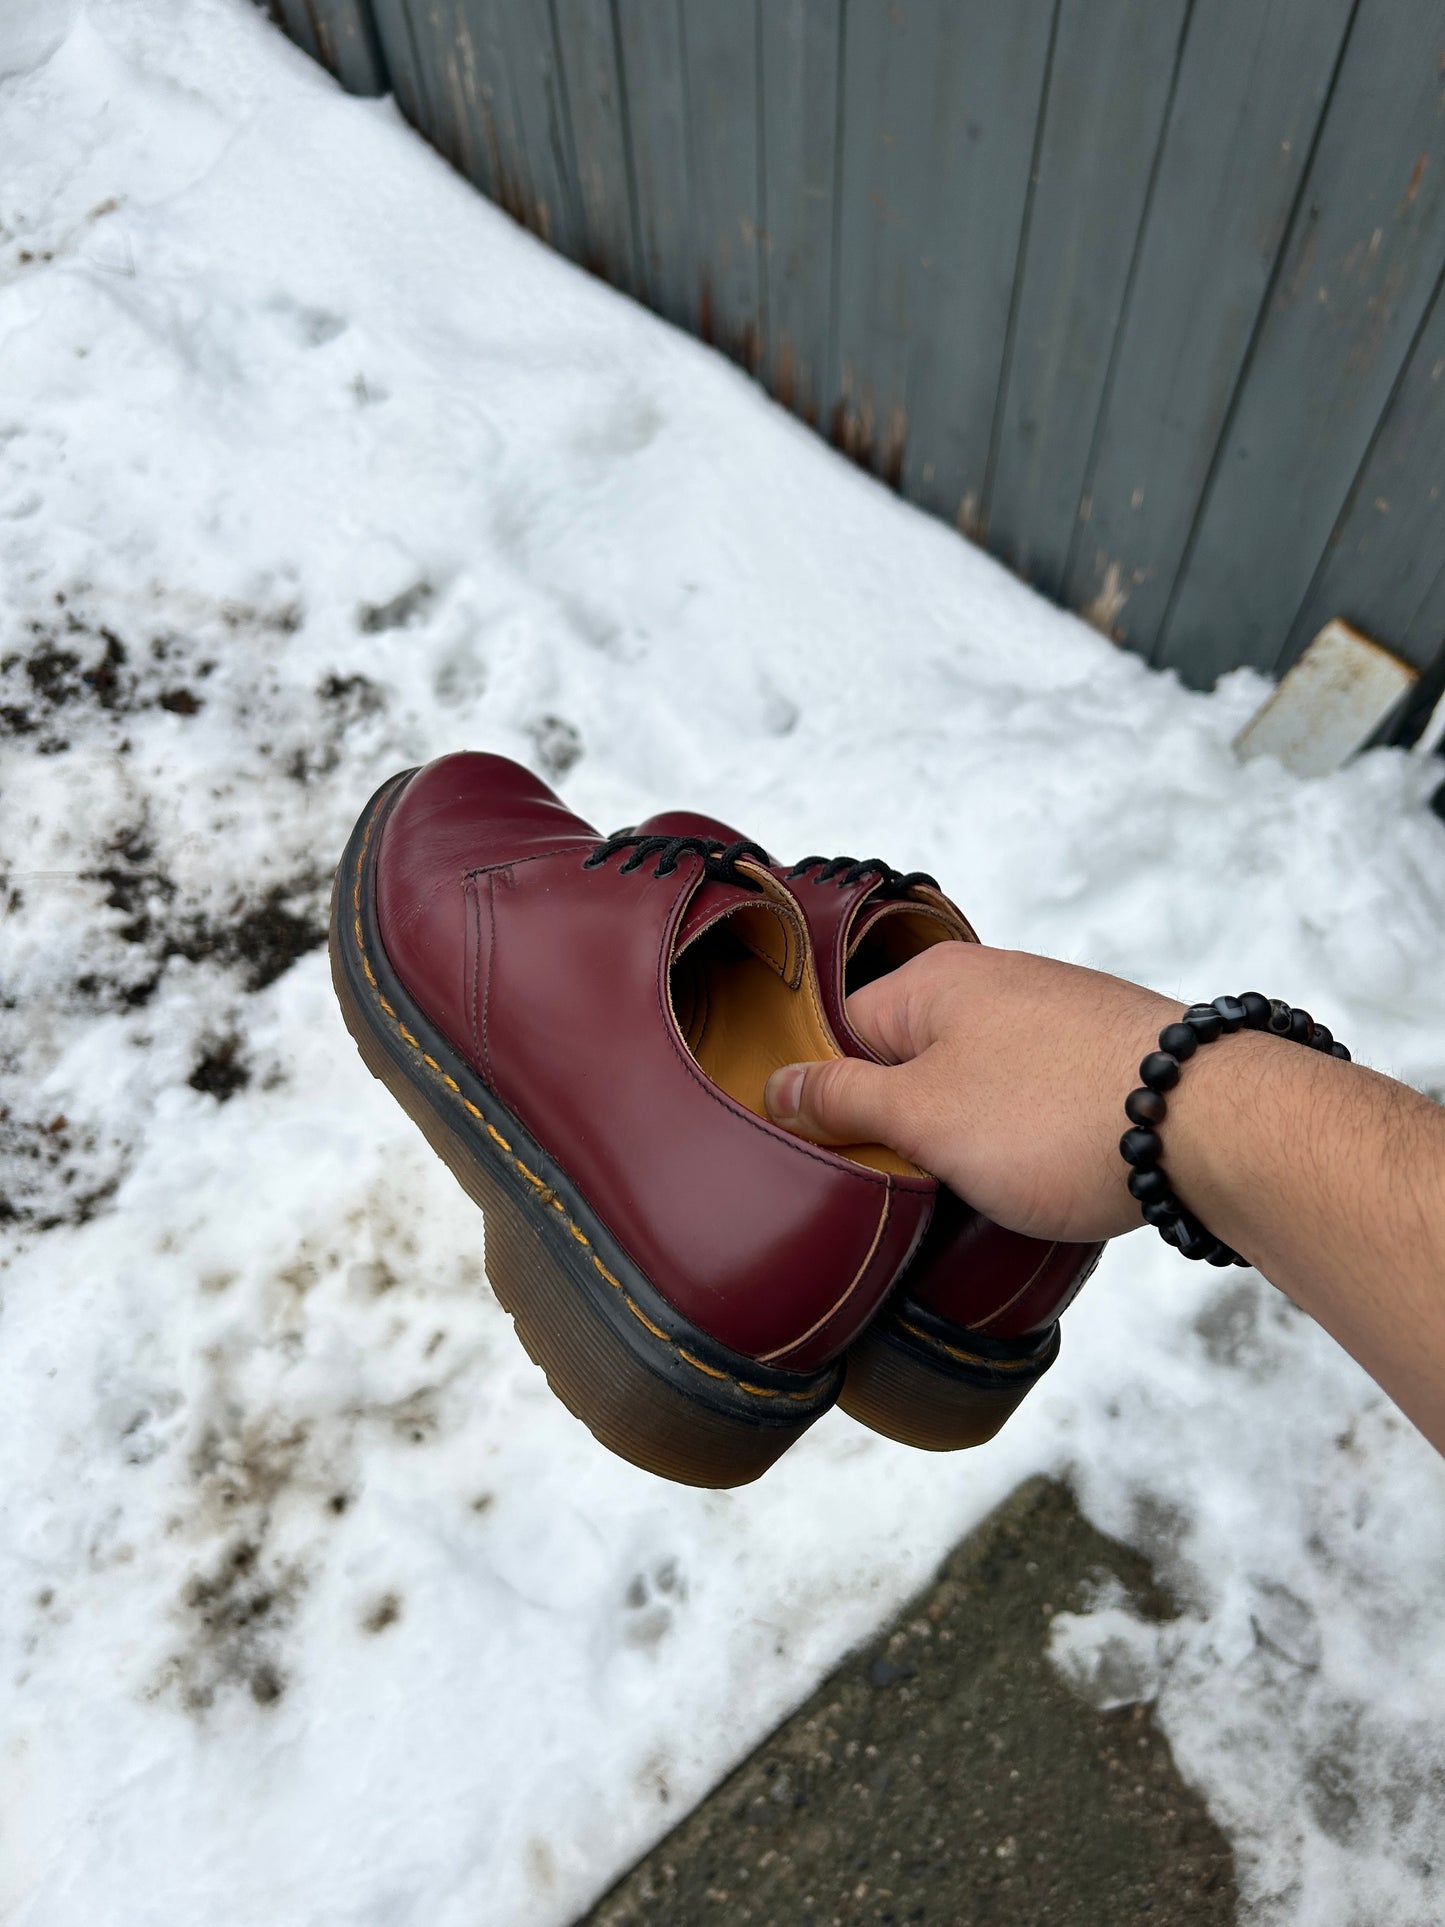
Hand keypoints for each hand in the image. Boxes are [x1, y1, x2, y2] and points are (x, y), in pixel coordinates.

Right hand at [765, 944, 1180, 1242]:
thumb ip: (841, 1102)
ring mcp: (1052, 1018)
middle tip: (907, 1190)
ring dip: (966, 1143)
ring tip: (978, 1192)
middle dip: (902, 1130)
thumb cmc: (1055, 1116)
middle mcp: (993, 983)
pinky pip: (1032, 1101)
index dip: (828, 1101)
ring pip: (974, 1088)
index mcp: (933, 982)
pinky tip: (1039, 1178)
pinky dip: (1025, 1141)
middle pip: (909, 1063)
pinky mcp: (1100, 1058)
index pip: (841, 1034)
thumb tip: (777, 1088)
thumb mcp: (921, 1117)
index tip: (834, 1161)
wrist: (1210, 1123)